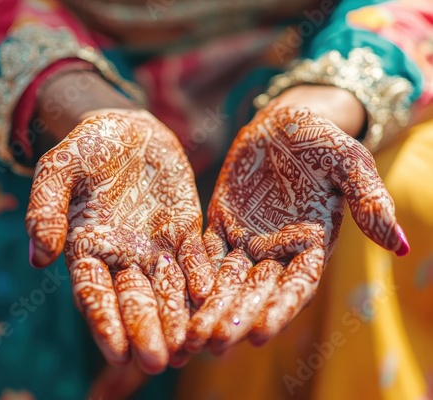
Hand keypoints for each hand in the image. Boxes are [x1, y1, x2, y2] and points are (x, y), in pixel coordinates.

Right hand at [25, 109, 213, 372]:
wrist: (126, 130)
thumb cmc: (85, 149)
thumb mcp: (57, 170)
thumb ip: (45, 210)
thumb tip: (39, 259)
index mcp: (88, 249)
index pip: (95, 294)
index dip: (105, 322)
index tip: (117, 352)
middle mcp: (124, 257)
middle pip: (136, 300)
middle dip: (147, 330)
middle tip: (159, 362)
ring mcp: (156, 245)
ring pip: (168, 288)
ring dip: (178, 316)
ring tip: (189, 347)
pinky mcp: (184, 229)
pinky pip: (193, 256)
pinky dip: (199, 274)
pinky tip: (206, 293)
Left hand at [186, 104, 408, 352]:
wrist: (282, 124)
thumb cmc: (321, 139)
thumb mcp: (350, 163)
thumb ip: (370, 201)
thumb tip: (402, 246)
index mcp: (311, 244)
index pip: (296, 285)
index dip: (280, 308)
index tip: (261, 333)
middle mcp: (277, 250)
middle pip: (256, 291)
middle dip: (237, 316)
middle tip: (216, 344)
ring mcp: (246, 240)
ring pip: (226, 279)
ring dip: (210, 307)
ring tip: (193, 335)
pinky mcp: (219, 224)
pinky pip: (203, 254)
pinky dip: (192, 275)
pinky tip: (177, 296)